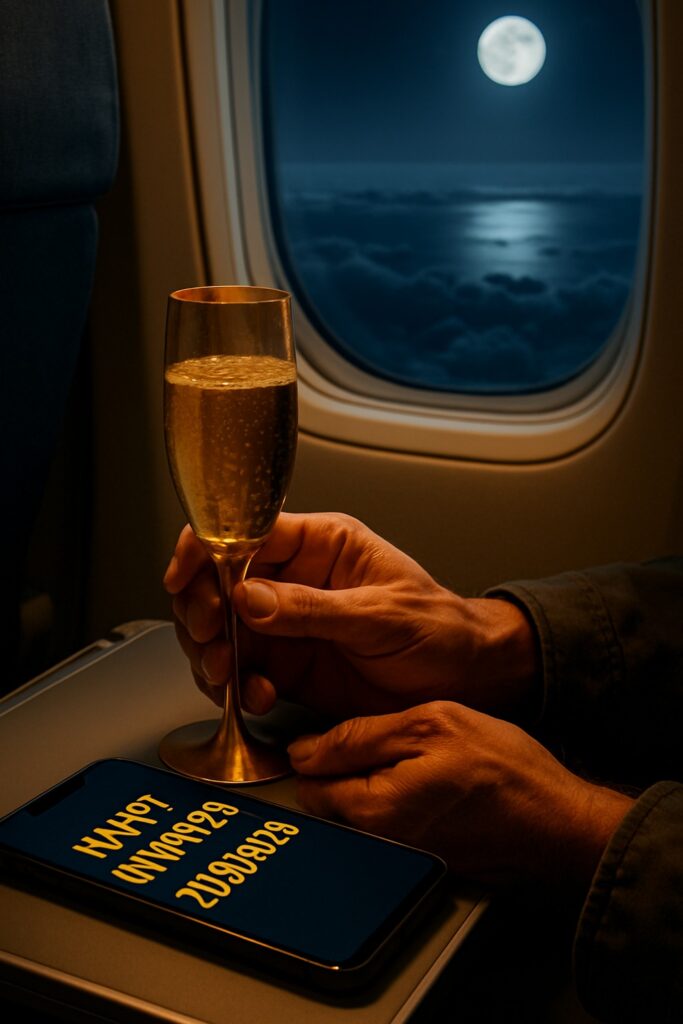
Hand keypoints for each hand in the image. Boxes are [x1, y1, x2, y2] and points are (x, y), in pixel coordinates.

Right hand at [164, 513, 538, 720]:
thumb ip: (314, 609)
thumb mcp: (382, 615)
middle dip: (201, 609)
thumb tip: (249, 598)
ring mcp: (286, 625)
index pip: (245, 530)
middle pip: (218, 581)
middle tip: (211, 637)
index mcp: (320, 545)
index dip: (206, 549)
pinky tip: (253, 697)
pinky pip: (239, 672)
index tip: (186, 577)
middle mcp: (294, 580)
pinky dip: (234, 688)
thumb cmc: (439, 630)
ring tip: (227, 675)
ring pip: (220, 629)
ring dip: (211, 653)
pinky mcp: (286, 666)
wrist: (464, 682)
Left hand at [288, 701, 634, 887]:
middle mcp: (376, 842)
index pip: (307, 779)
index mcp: (372, 807)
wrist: (557, 822)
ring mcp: (397, 854)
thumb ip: (360, 736)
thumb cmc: (504, 770)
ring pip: (357, 809)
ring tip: (412, 759)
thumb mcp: (430, 723)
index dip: (317, 746)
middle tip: (385, 739)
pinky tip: (428, 781)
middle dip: (341, 767)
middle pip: (328, 798)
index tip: (341, 729)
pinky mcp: (419, 857)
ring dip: (370, 782)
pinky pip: (387, 823)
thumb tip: (305, 750)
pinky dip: (396, 799)